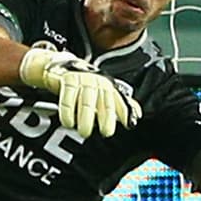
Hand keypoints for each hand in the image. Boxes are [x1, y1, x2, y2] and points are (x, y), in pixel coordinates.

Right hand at [18, 43, 141, 138]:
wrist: (62, 67)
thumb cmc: (85, 84)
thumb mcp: (103, 92)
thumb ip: (119, 103)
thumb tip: (138, 114)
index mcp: (108, 86)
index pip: (119, 100)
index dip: (125, 112)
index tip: (129, 124)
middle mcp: (98, 82)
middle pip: (104, 102)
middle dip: (106, 118)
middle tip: (105, 133)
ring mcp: (83, 80)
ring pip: (86, 101)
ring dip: (85, 118)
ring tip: (83, 132)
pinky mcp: (68, 79)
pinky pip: (68, 97)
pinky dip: (68, 111)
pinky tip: (68, 122)